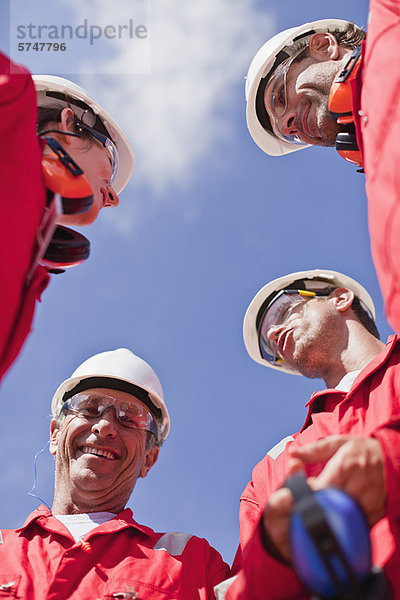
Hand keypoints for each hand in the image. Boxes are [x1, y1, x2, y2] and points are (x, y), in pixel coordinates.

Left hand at [261, 436, 385, 562]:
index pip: (321, 487)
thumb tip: (292, 453)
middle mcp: (360, 483)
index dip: (309, 493)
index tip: (305, 491)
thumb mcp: (337, 443)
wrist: (390, 458)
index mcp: (346, 465)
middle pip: (332, 504)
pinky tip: (341, 514)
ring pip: (345, 516)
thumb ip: (314, 450)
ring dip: (333, 514)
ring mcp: (370, 499)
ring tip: (327, 507)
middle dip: (320, 504)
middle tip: (314, 501)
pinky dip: (348, 522)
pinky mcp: (377, 511)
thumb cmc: (360, 450)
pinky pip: (358, 524)